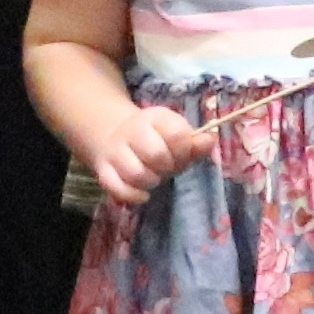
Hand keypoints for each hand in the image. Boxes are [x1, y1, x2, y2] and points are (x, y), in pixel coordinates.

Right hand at [80, 98, 208, 209]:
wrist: (114, 134)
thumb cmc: (154, 139)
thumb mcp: (174, 134)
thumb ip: (194, 142)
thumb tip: (211, 141)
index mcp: (155, 118)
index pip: (177, 134)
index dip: (185, 150)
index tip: (182, 154)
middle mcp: (132, 131)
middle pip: (156, 154)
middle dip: (167, 167)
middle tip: (167, 168)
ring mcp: (115, 151)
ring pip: (136, 173)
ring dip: (151, 182)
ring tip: (154, 178)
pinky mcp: (103, 170)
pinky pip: (116, 188)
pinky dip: (132, 196)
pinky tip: (143, 195)